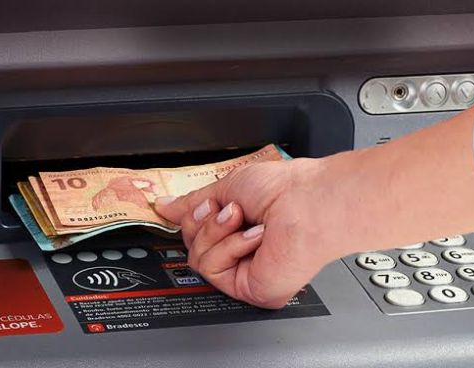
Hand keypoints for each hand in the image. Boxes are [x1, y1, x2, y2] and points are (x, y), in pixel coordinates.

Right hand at [154, 157, 363, 308]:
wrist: (307, 204)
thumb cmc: (285, 190)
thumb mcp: (228, 187)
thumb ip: (194, 202)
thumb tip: (166, 207)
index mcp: (238, 225)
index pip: (197, 229)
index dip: (192, 216)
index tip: (192, 205)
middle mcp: (241, 249)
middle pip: (190, 244)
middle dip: (204, 220)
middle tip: (230, 208)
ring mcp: (245, 270)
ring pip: (197, 258)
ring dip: (216, 231)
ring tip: (243, 218)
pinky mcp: (248, 288)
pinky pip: (212, 270)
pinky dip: (230, 247)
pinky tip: (256, 238)